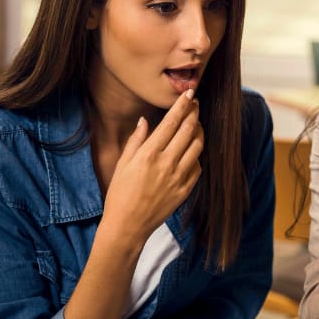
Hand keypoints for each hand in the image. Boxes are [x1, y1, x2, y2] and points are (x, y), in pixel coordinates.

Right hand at [101, 89, 204, 243]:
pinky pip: (197, 166)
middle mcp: (166, 163)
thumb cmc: (120, 193)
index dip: (182, 105)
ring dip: (199, 131)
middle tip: (196, 103)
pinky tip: (191, 149)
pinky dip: (197, 154)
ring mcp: (179, 177)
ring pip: (198, 146)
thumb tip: (145, 120)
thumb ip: (136, 140)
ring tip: (195, 123)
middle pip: (188, 130)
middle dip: (194, 113)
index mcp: (149, 154)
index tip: (190, 94)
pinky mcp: (186, 189)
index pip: (171, 122)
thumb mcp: (122, 164)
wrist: (128, 225)